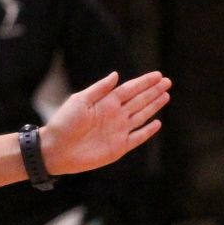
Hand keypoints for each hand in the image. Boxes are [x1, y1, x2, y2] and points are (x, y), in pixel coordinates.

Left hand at [40, 71, 169, 176]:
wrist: (56, 149)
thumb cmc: (63, 123)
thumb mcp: (80, 101)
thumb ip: (99, 89)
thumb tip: (116, 74)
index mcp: (105, 103)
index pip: (130, 89)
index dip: (144, 82)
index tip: (158, 75)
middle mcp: (114, 115)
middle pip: (139, 100)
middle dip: (153, 91)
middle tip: (167, 82)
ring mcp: (118, 131)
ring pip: (141, 115)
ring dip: (153, 106)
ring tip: (166, 95)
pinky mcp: (119, 147)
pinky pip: (138, 137)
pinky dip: (148, 131)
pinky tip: (157, 122)